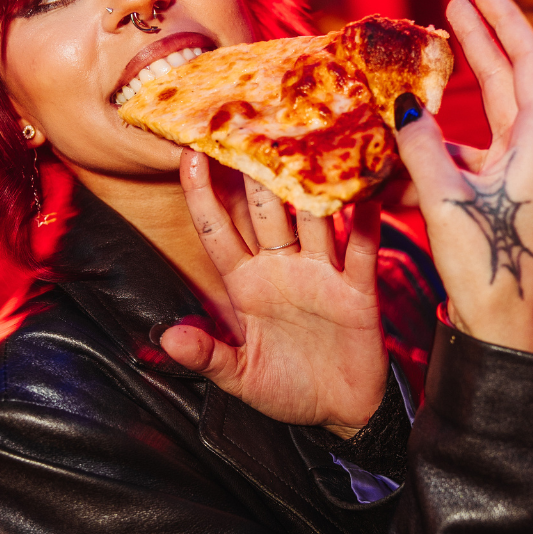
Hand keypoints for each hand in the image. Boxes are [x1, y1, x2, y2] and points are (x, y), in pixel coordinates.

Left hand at [160, 153, 388, 436]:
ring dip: (307, 184)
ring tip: (304, 140)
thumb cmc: (287, 390)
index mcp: (246, 284)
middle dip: (253, 168)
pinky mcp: (356, 290)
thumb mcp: (239, 378)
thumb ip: (207, 356)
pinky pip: (359, 250)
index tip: (189, 152)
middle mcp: (280, 268)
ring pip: (311, 219)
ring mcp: (320, 274)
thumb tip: (167, 337)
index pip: (218, 229)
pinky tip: (364, 191)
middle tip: (248, 120)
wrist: (342, 413)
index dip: (203, 193)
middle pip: (263, 210)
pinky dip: (364, 222)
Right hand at [393, 0, 532, 353]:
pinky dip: (433, 142)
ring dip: (451, 91)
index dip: (502, 18)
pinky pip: (461, 153)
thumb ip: (422, 146)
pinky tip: (399, 139)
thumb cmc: (485, 267)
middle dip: (482, 37)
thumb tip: (403, 106)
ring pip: (480, 116)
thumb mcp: (447, 199)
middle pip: (509, 77)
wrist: (502, 330)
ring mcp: (515, 173)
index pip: (527, 59)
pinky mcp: (494, 196)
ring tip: (418, 62)